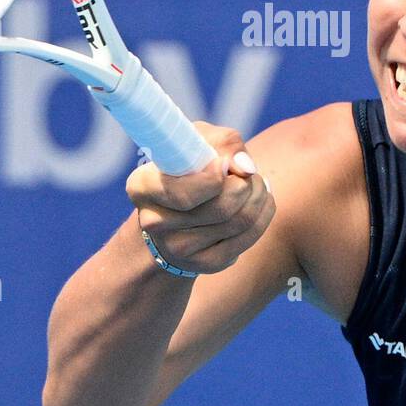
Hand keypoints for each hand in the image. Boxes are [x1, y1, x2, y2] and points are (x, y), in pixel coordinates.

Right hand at [125, 122, 275, 274]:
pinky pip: (248, 239)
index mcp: (142, 186)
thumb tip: (246, 168)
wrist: (179, 212)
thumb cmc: (190, 166)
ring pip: (240, 221)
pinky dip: (263, 216)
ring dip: (259, 197)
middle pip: (221, 208)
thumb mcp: (198, 142)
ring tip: (257, 184)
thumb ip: (224, 143)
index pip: (183, 193)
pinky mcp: (204, 264)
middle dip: (248, 184)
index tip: (225, 165)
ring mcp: (178, 249)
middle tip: (250, 174)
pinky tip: (259, 204)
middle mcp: (154, 222)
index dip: (214, 179)